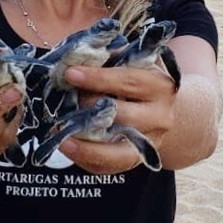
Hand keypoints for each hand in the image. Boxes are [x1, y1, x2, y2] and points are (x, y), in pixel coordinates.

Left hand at [58, 65, 176, 173]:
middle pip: (123, 116)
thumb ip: (108, 59)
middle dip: (89, 109)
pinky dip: (87, 157)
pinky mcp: (136, 160)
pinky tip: (68, 147)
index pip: (128, 81)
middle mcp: (160, 116)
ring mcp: (150, 142)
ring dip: (86, 143)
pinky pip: (110, 165)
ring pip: (118, 149)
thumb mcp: (130, 63)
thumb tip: (73, 57)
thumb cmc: (136, 80)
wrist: (160, 110)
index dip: (98, 78)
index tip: (70, 73)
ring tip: (61, 137)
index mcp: (160, 86)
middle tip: (62, 103)